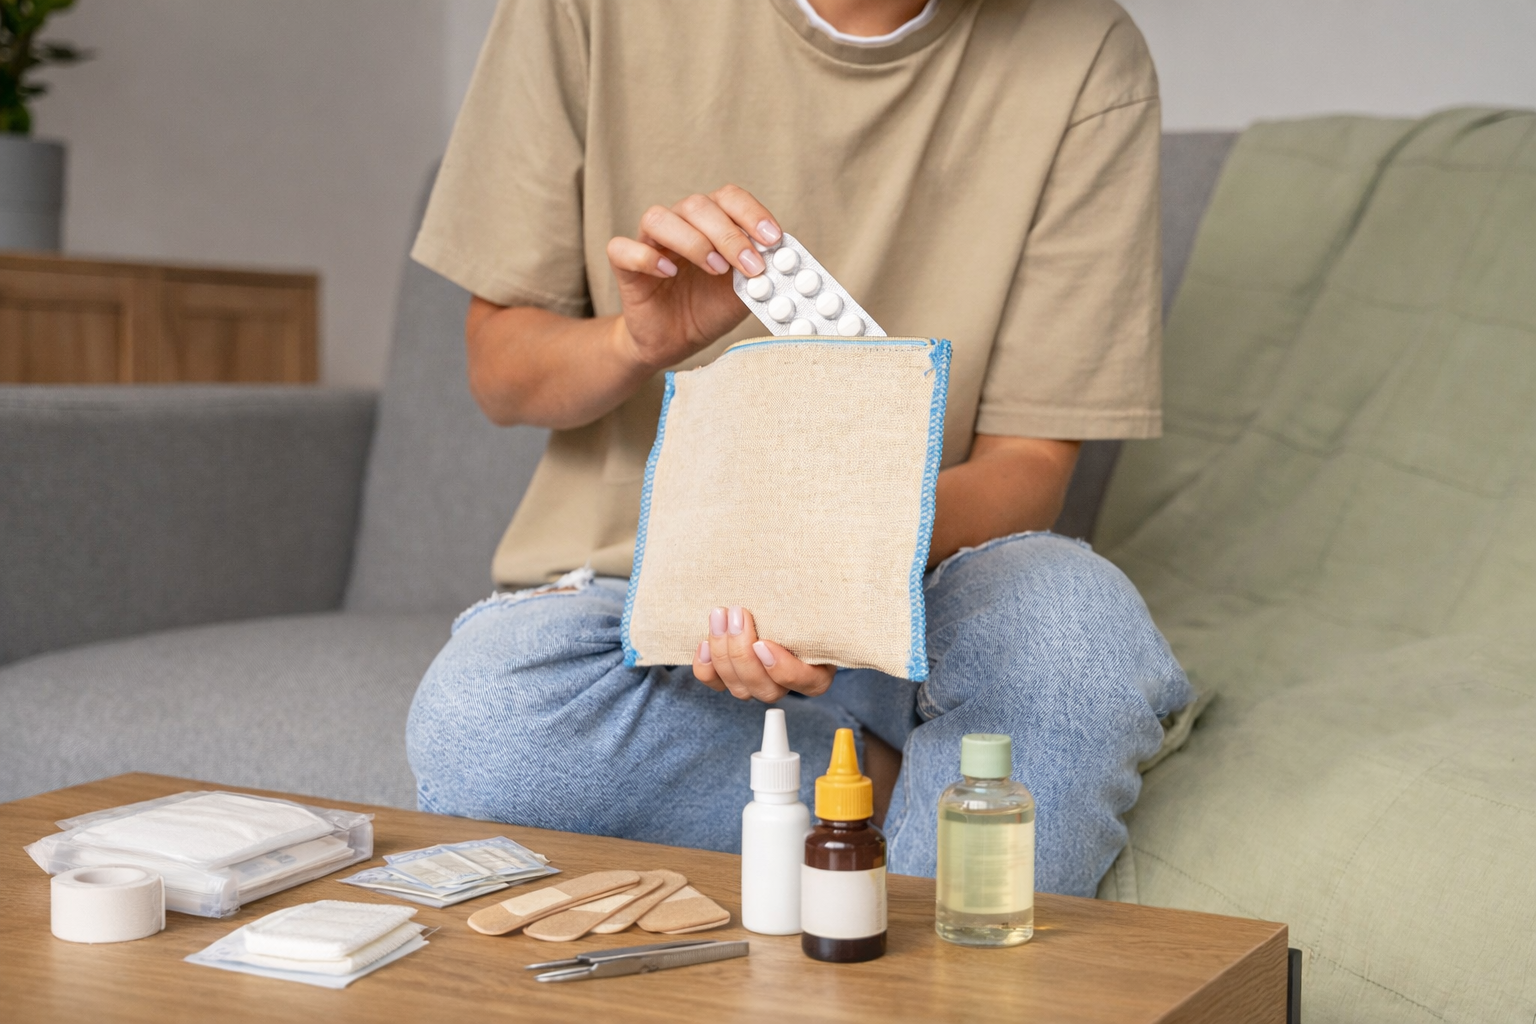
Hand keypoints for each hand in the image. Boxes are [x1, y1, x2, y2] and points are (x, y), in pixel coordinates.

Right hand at [605, 185, 781, 371]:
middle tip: (750, 264)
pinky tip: (668, 273)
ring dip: (692, 241)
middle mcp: (679, 224)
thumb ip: (759, 275)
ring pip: (659, 218)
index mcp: (710, 223)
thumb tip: (783, 262)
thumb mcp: (742, 293)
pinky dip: (646, 257)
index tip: (773, 239)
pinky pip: (622, 248)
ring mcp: (649, 242)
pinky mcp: (625, 266)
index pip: (729, 198)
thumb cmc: (707, 309)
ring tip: (715, 269)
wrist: (674, 342)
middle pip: (697, 205)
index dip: (751, 213)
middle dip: (728, 234)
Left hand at [692, 606, 834, 702]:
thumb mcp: (811, 600)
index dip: (782, 668)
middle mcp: (786, 683)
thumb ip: (811, 601)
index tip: (763, 643)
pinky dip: (707, 668)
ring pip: (739, 688)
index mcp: (817, 669)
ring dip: (723, 654)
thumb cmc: (799, 600)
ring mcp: (757, 684)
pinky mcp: (732, 678)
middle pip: (766, 690)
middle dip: (743, 654)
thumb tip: (817, 577)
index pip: (808, 683)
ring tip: (719, 617)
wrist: (773, 599)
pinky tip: (704, 644)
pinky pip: (716, 684)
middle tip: (737, 615)